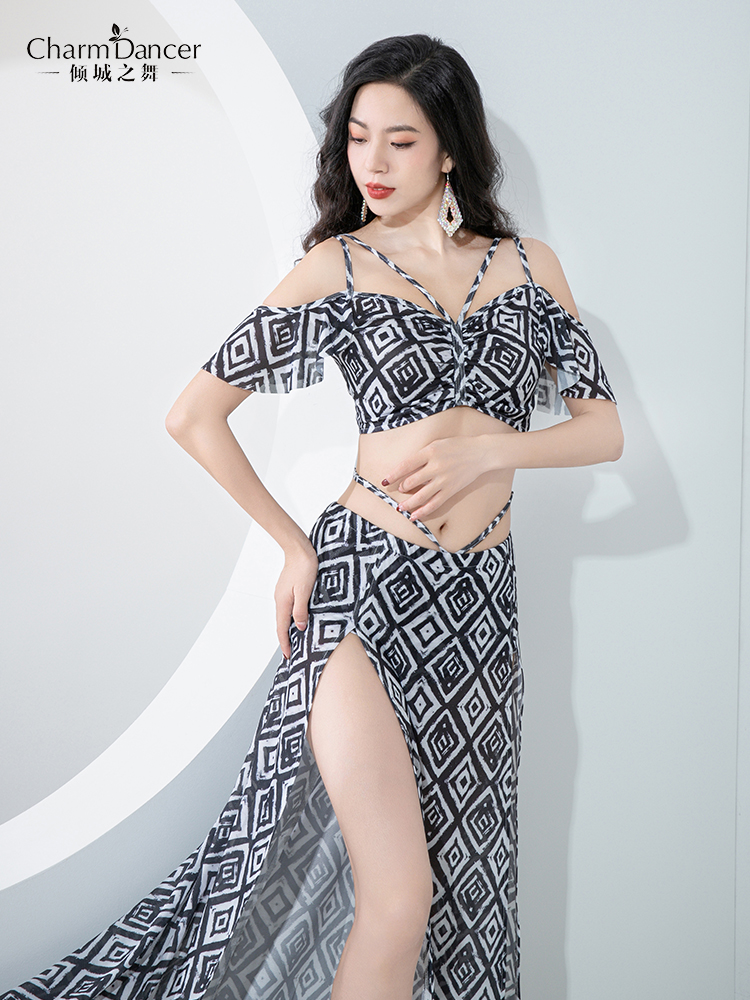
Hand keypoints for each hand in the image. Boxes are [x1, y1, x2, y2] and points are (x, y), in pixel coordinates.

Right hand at [274, 542, 318, 658]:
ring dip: (288, 629)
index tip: (287, 656)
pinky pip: (287, 608)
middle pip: (281, 624)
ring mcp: (282, 594)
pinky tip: (297, 620)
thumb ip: (301, 610)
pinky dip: (290, 618)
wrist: (299, 549)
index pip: (282, 628)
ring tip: (294, 640)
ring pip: (284, 616)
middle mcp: (280, 599)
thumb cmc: (304, 567)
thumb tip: (298, 627)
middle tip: (291, 653)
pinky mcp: (287, 589)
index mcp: (283, 602)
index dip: (285, 643)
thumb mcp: (305, 590)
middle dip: (285, 639)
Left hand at [384, 435, 499, 520]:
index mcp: (430, 452)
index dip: (393, 474)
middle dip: (402, 488)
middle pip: (411, 481)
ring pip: (420, 496)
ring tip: (400, 508)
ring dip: (408, 504)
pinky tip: (414, 516)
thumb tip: (406, 469)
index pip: (406, 465)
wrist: (480, 453)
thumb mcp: (437, 444)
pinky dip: (422, 512)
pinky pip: (434, 504)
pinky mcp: (451, 490)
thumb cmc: (457, 446)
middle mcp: (435, 467)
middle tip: (399, 490)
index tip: (385, 481)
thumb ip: (422, 455)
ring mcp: (444, 480)